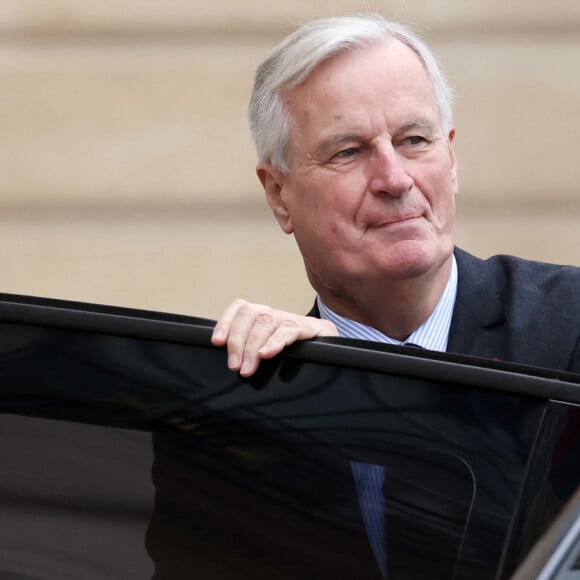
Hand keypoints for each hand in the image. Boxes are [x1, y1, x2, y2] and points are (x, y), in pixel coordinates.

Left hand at [211, 299, 337, 376]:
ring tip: (248, 368)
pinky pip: (291, 329)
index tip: (216, 342)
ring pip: (268, 321)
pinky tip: (268, 354)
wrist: (336, 358)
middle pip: (251, 313)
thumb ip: (251, 357)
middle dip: (238, 341)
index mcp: (264, 319)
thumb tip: (232, 365)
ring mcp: (295, 320)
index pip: (241, 309)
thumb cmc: (299, 361)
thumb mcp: (271, 358)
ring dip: (253, 346)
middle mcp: (277, 315)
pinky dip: (276, 341)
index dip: (226, 322)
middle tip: (235, 366)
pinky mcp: (314, 328)